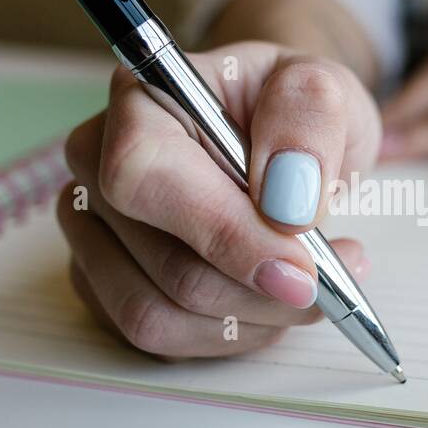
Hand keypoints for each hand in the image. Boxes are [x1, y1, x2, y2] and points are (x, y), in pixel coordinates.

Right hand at [59, 42, 380, 357]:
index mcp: (138, 101)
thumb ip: (308, 120)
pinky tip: (270, 300)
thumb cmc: (290, 110)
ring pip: (159, 318)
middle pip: (167, 268)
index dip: (224, 233)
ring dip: (251, 320)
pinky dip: (231, 333)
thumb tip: (287, 202)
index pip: (145, 177)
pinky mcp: (106, 285)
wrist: (282, 138)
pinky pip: (163, 340)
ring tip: (309, 289)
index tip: (301, 265)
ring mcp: (94, 233)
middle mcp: (97, 168)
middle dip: (264, 291)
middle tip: (333, 279)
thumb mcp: (321, 87)